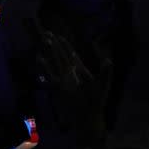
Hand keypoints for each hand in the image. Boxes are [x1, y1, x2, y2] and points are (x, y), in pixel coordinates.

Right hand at [31, 20, 111, 140]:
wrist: (89, 115)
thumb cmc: (96, 100)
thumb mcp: (103, 84)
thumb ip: (106, 72)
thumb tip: (109, 61)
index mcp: (80, 70)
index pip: (71, 55)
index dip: (66, 46)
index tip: (59, 36)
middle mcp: (70, 73)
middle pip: (61, 55)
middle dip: (55, 45)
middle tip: (47, 33)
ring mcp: (63, 79)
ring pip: (55, 61)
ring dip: (51, 51)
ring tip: (45, 40)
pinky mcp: (59, 87)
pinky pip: (50, 75)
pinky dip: (46, 67)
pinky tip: (40, 58)